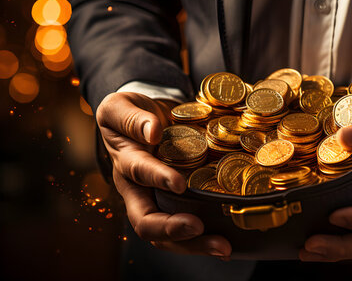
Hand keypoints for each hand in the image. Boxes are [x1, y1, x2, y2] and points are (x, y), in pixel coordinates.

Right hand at [96, 92, 230, 256]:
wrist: (144, 119)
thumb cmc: (129, 113)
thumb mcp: (120, 106)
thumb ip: (132, 117)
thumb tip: (153, 130)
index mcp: (126, 165)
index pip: (140, 174)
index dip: (158, 179)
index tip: (179, 183)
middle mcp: (141, 191)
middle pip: (149, 223)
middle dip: (174, 230)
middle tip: (199, 228)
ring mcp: (160, 201)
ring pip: (170, 235)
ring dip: (196, 244)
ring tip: (223, 248)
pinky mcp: (180, 204)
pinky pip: (190, 227)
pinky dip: (207, 239)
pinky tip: (229, 245)